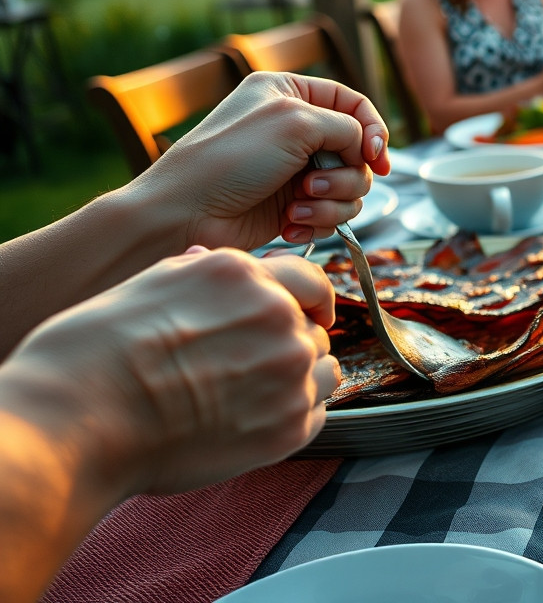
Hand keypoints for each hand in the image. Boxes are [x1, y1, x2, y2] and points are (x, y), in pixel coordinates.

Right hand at [6, 247, 339, 495]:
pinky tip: (253, 419)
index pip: (308, 280)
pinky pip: (317, 413)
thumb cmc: (97, 353)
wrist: (80, 417)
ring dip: (298, 379)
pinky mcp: (290, 424)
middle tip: (245, 368)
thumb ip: (201, 272)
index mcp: (246, 275)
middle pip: (311, 329)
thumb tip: (212, 257)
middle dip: (288, 343)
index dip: (305, 300)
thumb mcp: (150, 284)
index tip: (304, 314)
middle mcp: (278, 317)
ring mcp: (289, 371)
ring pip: (322, 370)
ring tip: (250, 396)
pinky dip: (294, 414)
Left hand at [128, 72, 389, 249]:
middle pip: (357, 152)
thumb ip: (346, 127)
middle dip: (344, 175)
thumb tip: (366, 149)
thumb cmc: (230, 160)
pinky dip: (316, 221)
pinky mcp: (293, 204)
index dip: (374, 131)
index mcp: (290, 94)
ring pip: (350, 187)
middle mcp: (295, 129)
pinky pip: (331, 213)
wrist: (185, 214)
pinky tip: (290, 224)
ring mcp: (294, 169)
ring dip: (330, 202)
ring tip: (297, 208)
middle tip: (312, 185)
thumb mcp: (296, 123)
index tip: (376, 159)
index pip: (353, 104)